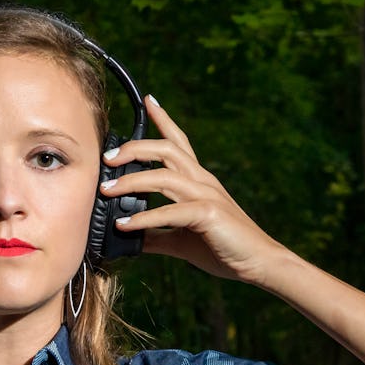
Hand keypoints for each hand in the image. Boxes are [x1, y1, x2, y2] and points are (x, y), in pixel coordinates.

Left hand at [100, 96, 289, 284]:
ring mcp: (207, 195)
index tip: (149, 101)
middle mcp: (203, 181)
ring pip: (164, 175)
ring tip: (106, 190)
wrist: (259, 263)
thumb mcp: (182, 238)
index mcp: (198, 181)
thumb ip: (156, 233)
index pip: (179, 143)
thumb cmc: (224, 248)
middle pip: (166, 149)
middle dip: (133, 148)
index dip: (164, 120)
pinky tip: (125, 225)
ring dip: (131, 182)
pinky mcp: (209, 214)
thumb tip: (130, 234)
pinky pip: (170, 211)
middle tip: (106, 157)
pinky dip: (144, 218)